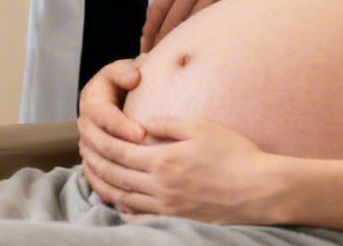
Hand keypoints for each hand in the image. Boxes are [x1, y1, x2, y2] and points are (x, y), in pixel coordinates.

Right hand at [77, 58, 144, 206]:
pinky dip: (103, 184)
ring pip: (92, 159)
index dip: (120, 126)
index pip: (102, 114)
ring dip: (110, 170)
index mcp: (93, 98)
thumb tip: (133, 78)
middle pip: (95, 140)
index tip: (142, 134)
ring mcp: (87, 140)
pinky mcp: (92, 155)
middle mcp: (86, 120)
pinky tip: (119, 194)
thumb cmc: (131, 80)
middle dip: (118, 150)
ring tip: (134, 180)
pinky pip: (93, 173)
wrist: (125, 92)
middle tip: (143, 158)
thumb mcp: (127, 69)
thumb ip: (126, 70)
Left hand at [86, 115, 283, 223]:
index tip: (86, 131)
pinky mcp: (175, 220)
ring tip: (92, 173)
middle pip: (114, 175)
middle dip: (93, 161)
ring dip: (103, 185)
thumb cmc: (234, 154)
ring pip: (122, 198)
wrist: (260, 190)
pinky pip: (139, 217)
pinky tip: (118, 199)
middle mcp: (159, 187)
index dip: (98, 141)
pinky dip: (122, 207)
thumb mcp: (200, 127)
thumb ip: (168, 124)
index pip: (117, 151)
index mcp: (162, 161)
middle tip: (82, 150)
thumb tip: (143, 122)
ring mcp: (166, 208)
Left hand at [141, 0, 268, 50]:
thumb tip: (160, 22)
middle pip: (172, 23)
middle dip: (163, 45)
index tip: (145, 48)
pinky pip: (218, 23)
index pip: (156, 11)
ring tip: (179, 62)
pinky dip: (210, 38)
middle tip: (159, 62)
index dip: (149, 33)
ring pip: (194, 27)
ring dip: (185, 46)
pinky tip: (206, 49)